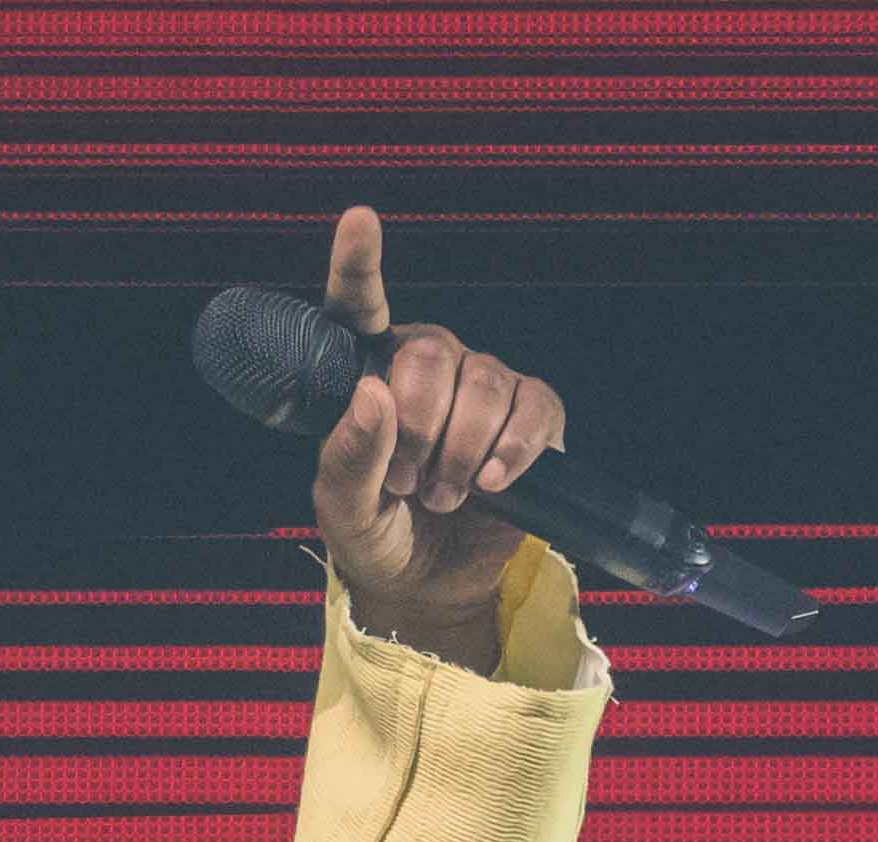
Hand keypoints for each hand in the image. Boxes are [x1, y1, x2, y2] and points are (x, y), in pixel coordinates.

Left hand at [306, 206, 566, 673]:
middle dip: (418, 426)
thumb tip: (374, 395)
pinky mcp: (532, 417)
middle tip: (407, 483)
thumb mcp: (343, 509)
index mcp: (370, 369)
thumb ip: (349, 457)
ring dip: (460, 452)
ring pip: (483, 384)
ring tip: (442, 496)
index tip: (360, 220)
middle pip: (431, 354)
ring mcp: (484, 385)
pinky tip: (492, 484)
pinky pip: (533, 410)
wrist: (433, 586)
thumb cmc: (377, 535)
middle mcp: (429, 362)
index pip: (361, 306)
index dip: (360, 264)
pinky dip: (512, 451)